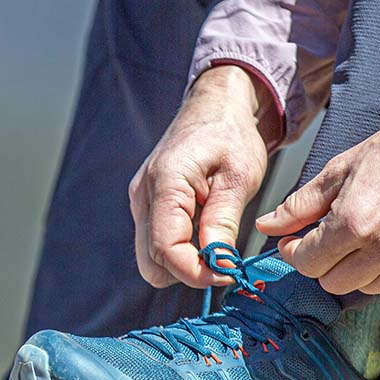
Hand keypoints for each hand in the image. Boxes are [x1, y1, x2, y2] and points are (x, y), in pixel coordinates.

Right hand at [129, 65, 278, 287]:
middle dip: (188, 272)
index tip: (230, 272)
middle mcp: (143, 196)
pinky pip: (156, 242)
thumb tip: (218, 263)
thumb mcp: (239, 177)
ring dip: (184, 263)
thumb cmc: (230, 134)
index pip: (167, 250)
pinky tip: (205, 233)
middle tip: (225, 261)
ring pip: (151, 258)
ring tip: (218, 243)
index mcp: (165, 184)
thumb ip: (223, 221)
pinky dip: (180, 250)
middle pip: (152, 263)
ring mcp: (141, 201)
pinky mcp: (147, 205)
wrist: (216, 106)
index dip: (197, 272)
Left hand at [256, 92, 379, 294]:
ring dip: (358, 268)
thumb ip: (300, 204)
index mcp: (355, 223)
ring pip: (367, 288)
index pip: (308, 264)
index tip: (296, 242)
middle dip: (324, 263)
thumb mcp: (341, 169)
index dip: (296, 252)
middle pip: (333, 283)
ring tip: (367, 235)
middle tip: (330, 238)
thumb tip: (266, 225)